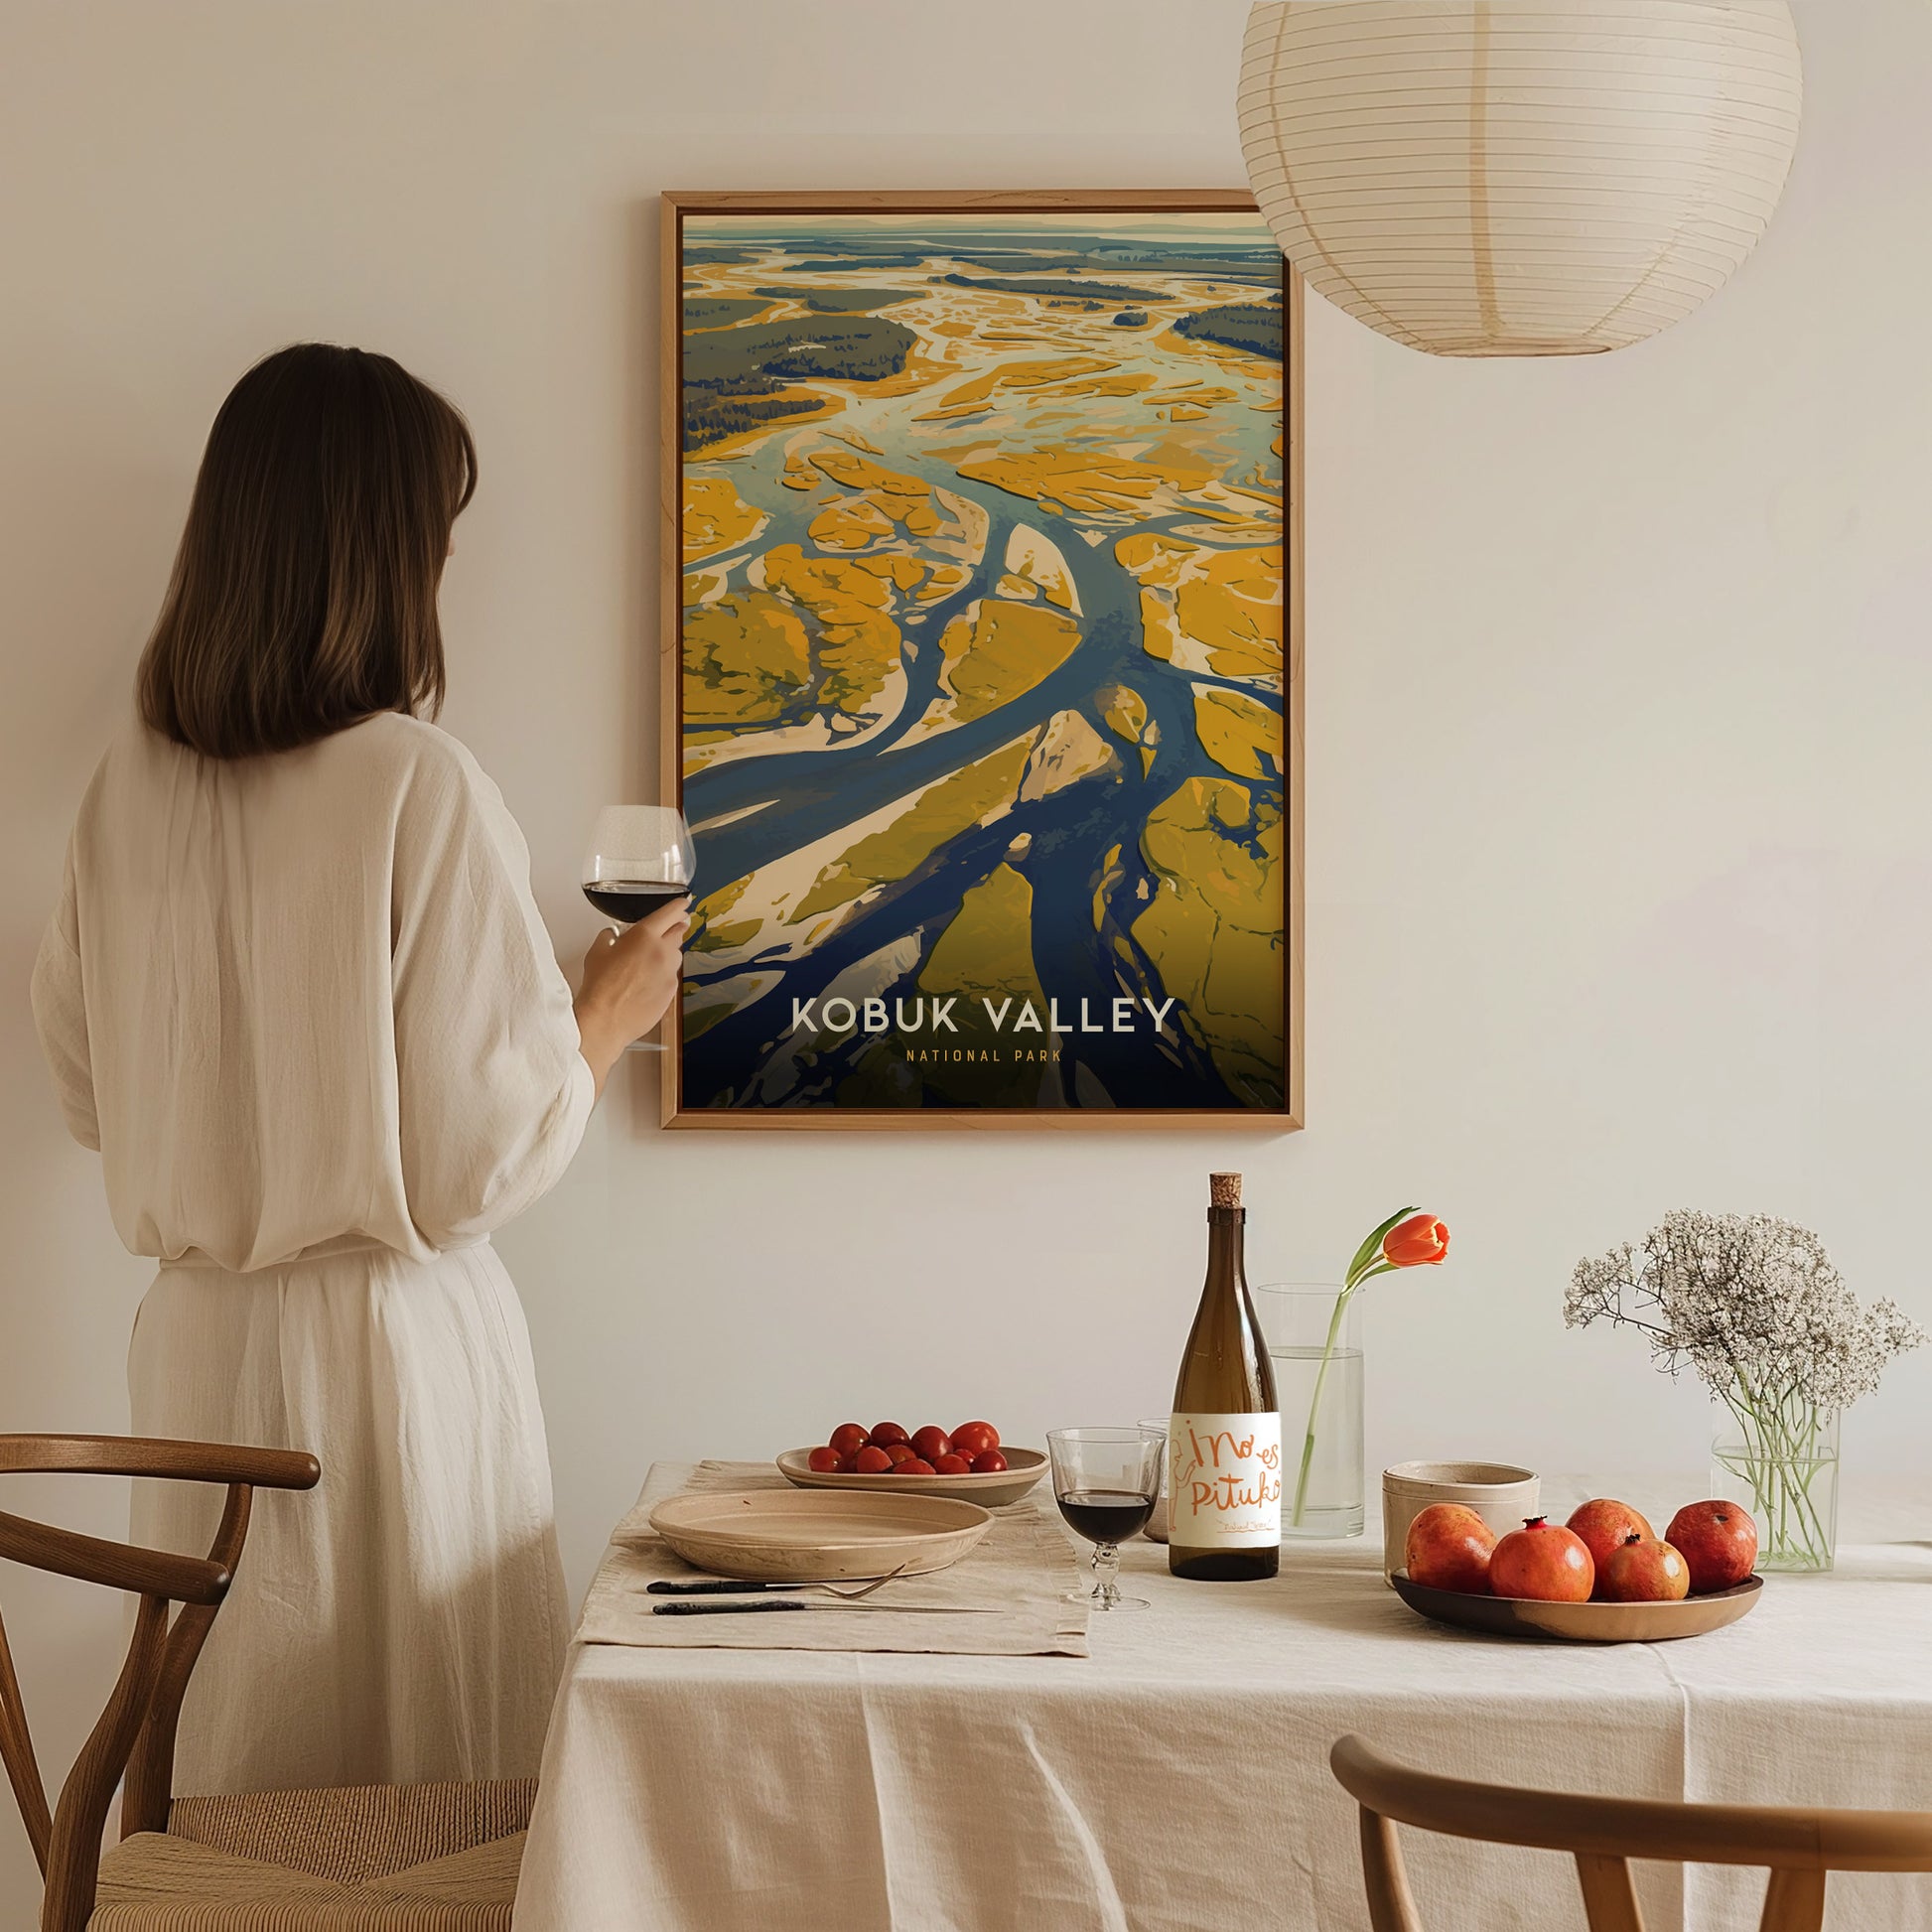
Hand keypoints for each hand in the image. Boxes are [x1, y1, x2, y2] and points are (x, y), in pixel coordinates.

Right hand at [574, 895, 689, 1095]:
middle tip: (670, 928)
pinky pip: (672, 977)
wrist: (605, 1019)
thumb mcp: (597, 952)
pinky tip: (647, 982)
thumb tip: (612, 935)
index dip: (679, 906)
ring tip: (650, 961)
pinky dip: (664, 975)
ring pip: (676, 956)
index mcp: (644, 935)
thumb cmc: (599, 986)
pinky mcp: (671, 992)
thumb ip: (609, 937)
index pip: (670, 913)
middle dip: (675, 928)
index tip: (683, 903)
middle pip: (679, 932)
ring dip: (668, 953)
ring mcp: (669, 973)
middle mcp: (662, 952)